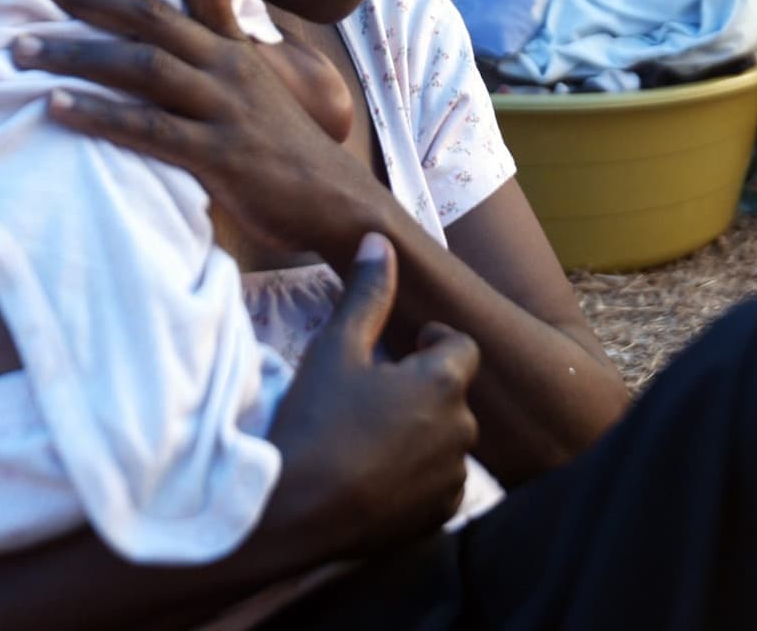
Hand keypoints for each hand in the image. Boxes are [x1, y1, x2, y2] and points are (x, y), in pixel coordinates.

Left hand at [13, 0, 375, 262]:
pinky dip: (98, 114)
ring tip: (19, 47)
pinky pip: (149, 129)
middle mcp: (230, 66)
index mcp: (238, 49)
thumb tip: (174, 48)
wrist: (340, 205)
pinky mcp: (219, 155)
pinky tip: (55, 107)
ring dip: (75, 53)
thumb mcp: (259, 93)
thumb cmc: (287, 154)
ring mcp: (225, 108)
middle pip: (152, 13)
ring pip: (142, 65)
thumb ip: (218, 66)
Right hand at [261, 235, 480, 555]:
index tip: (402, 351)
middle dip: (424, 389)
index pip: (461, 346)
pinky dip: (418, 476)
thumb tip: (380, 241)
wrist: (295, 510)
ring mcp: (452, 476)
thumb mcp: (336, 348)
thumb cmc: (316, 421)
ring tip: (371, 438)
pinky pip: (440, 483)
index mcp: (443, 383)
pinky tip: (377, 475)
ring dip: (422, 433)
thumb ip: (368, 293)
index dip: (432, 344)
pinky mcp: (439, 515)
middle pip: (453, 394)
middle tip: (374, 396)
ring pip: (446, 439)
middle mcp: (461, 429)